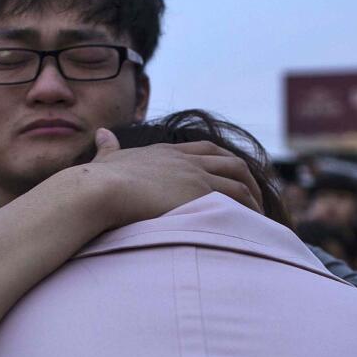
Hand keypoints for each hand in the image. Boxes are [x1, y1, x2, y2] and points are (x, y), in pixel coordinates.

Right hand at [83, 128, 262, 229]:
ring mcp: (195, 174)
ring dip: (252, 197)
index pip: (203, 150)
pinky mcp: (200, 193)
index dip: (221, 162)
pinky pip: (237, 199)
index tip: (231, 175)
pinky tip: (253, 223)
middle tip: (254, 195)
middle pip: (228, 161)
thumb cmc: (97, 181)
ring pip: (238, 180)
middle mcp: (185, 159)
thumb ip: (108, 148)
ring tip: (259, 215)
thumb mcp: (106, 159)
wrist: (99, 189)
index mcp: (165, 152)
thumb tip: (102, 133)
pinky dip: (250, 209)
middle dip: (245, 177)